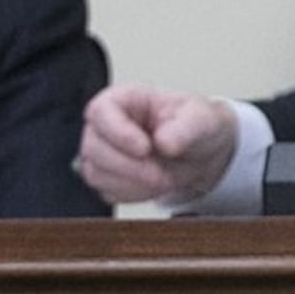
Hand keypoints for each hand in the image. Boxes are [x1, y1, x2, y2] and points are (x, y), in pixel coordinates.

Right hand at [75, 85, 238, 207]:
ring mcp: (103, 153)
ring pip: (96, 174)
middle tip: (161, 173)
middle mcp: (107, 125)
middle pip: (93, 148)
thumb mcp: (201, 118)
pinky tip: (154, 185)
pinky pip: (107, 192)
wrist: (200, 153)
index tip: (145, 148)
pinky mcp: (107, 178)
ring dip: (132, 183)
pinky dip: (134, 194)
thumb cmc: (195, 125)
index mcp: (124, 99)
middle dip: (130, 167)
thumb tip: (164, 142)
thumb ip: (185, 128)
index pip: (100, 110)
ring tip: (163, 178)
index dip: (118, 132)